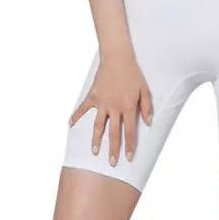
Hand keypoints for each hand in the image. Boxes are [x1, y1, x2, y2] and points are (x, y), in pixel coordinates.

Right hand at [68, 52, 153, 166]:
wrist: (117, 56)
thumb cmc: (133, 72)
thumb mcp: (145, 89)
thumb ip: (146, 107)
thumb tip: (148, 123)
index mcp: (128, 106)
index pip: (130, 130)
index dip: (129, 145)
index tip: (129, 157)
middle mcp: (114, 107)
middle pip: (114, 133)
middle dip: (113, 149)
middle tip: (112, 163)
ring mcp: (102, 102)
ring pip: (98, 125)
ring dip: (96, 139)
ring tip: (94, 151)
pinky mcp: (92, 95)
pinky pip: (83, 108)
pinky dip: (75, 116)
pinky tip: (70, 124)